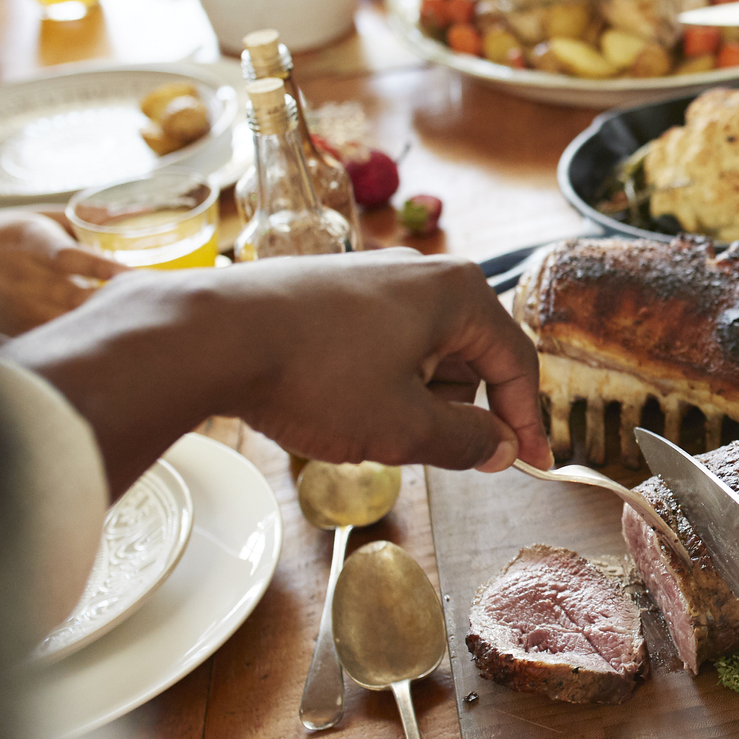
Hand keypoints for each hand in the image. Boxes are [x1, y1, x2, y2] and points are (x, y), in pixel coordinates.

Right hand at [0, 211, 124, 335]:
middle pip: (73, 296)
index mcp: (28, 239)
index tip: (132, 275)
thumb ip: (85, 218)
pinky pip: (51, 337)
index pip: (69, 257)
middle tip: (150, 303)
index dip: (101, 268)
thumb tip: (134, 215)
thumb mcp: (35, 216)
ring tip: (136, 324)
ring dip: (97, 324)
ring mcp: (15, 305)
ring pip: (64, 322)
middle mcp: (22, 275)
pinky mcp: (12, 327)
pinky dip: (78, 338)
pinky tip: (106, 339)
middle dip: (110, 303)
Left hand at [3, 249, 553, 494]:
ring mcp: (376, 276)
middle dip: (453, 410)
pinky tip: (337, 402)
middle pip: (470, 356)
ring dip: (411, 398)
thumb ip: (467, 442)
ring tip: (364, 424)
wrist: (210, 334)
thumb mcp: (404, 427)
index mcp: (460, 294)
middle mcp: (425, 273)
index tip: (529, 465)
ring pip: (423, 352)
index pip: (517, 363)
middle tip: (419, 448)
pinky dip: (377, 380)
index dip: (525, 422)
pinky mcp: (335, 288)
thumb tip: (501, 450)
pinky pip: (383, 341)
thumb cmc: (316, 375)